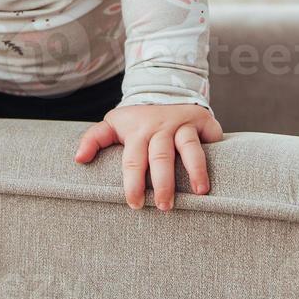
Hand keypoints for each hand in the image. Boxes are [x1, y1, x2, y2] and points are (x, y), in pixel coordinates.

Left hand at [73, 103, 222, 210]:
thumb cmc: (138, 120)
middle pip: (161, 156)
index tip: (135, 204)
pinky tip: (220, 173)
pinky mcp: (205, 121)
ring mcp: (185, 124)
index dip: (133, 183)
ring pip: (190, 147)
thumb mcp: (113, 124)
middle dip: (163, 183)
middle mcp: (162, 127)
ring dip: (196, 170)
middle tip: (165, 207)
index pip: (133, 160)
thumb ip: (94, 139)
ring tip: (200, 193)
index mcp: (138, 131)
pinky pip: (212, 138)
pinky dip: (216, 152)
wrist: (166, 90)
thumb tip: (78, 159)